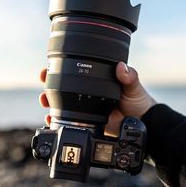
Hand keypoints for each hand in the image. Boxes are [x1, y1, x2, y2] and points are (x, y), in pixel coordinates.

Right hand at [39, 62, 155, 136]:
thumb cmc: (138, 101)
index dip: (62, 67)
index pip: (77, 70)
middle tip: (43, 79)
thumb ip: (129, 77)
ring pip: (63, 103)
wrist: (142, 123)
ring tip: (44, 100)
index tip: (51, 64)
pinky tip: (51, 118)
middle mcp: (89, 92)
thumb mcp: (134, 86)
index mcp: (98, 80)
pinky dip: (57, 119)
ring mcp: (86, 107)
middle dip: (49, 82)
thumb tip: (122, 67)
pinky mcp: (87, 121)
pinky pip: (69, 120)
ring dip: (49, 100)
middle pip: (64, 86)